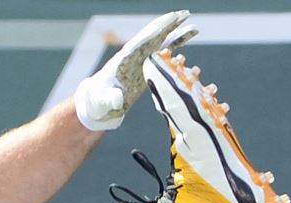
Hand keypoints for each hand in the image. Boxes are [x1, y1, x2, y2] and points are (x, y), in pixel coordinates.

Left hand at [74, 10, 196, 130]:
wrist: (100, 100)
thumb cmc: (100, 101)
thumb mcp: (103, 101)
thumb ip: (109, 99)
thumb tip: (117, 99)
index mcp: (122, 62)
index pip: (136, 47)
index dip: (147, 38)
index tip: (160, 28)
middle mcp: (133, 55)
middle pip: (151, 36)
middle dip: (165, 26)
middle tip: (181, 14)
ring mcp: (142, 57)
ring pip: (161, 40)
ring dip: (175, 30)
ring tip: (190, 20)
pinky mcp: (149, 62)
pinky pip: (166, 48)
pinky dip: (177, 40)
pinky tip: (190, 33)